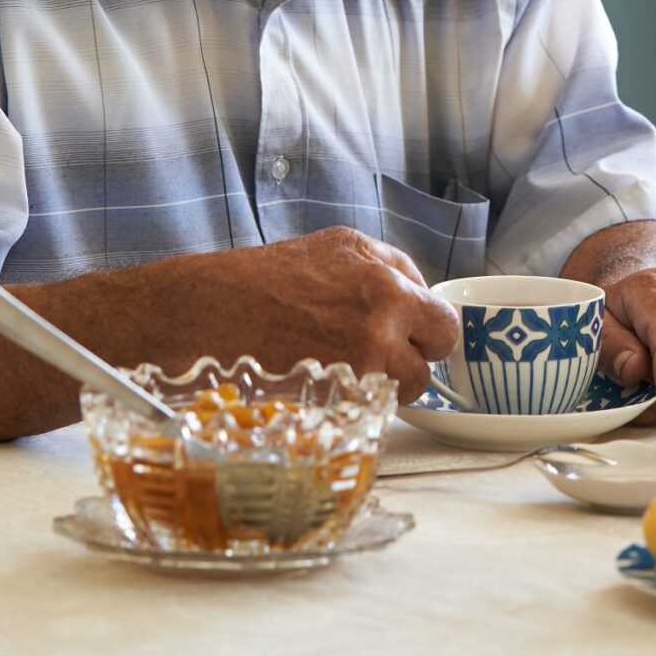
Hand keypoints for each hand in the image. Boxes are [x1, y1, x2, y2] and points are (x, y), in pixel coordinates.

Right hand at [178, 226, 460, 405]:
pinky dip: (354, 401)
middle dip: (411, 360)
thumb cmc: (271, 277)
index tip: (410, 335)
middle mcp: (380, 318)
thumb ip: (394, 269)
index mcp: (387, 282)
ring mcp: (360, 359)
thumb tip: (424, 297)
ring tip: (344, 368)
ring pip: (403, 391)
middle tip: (379, 354)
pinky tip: (326, 382)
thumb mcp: (342, 247)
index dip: (427, 331)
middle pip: (430, 361)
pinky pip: (369, 408)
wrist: (210, 309)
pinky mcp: (336, 393)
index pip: (445, 324)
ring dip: (383, 385)